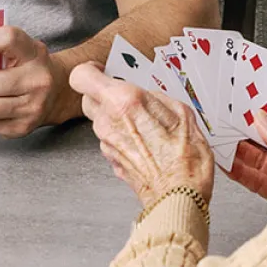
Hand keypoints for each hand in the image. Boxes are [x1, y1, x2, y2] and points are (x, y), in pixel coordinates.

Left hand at [67, 63, 213, 207]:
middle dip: (103, 93)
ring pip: (99, 120)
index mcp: (122, 102)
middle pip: (87, 98)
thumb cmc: (185, 157)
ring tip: (144, 121)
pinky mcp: (111, 161)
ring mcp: (107, 144)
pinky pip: (110, 139)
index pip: (81, 77)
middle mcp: (108, 122)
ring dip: (114, 116)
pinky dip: (122, 136)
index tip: (103, 70)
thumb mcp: (181, 111)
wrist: (180, 196)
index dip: (90, 71)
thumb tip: (146, 93)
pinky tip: (145, 140)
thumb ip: (156, 96)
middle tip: (127, 94)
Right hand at [227, 110, 266, 208]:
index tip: (244, 111)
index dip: (264, 119)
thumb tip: (262, 119)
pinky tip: (227, 162)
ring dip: (237, 152)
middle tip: (225, 124)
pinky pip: (255, 181)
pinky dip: (239, 172)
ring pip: (258, 162)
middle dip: (245, 134)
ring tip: (220, 140)